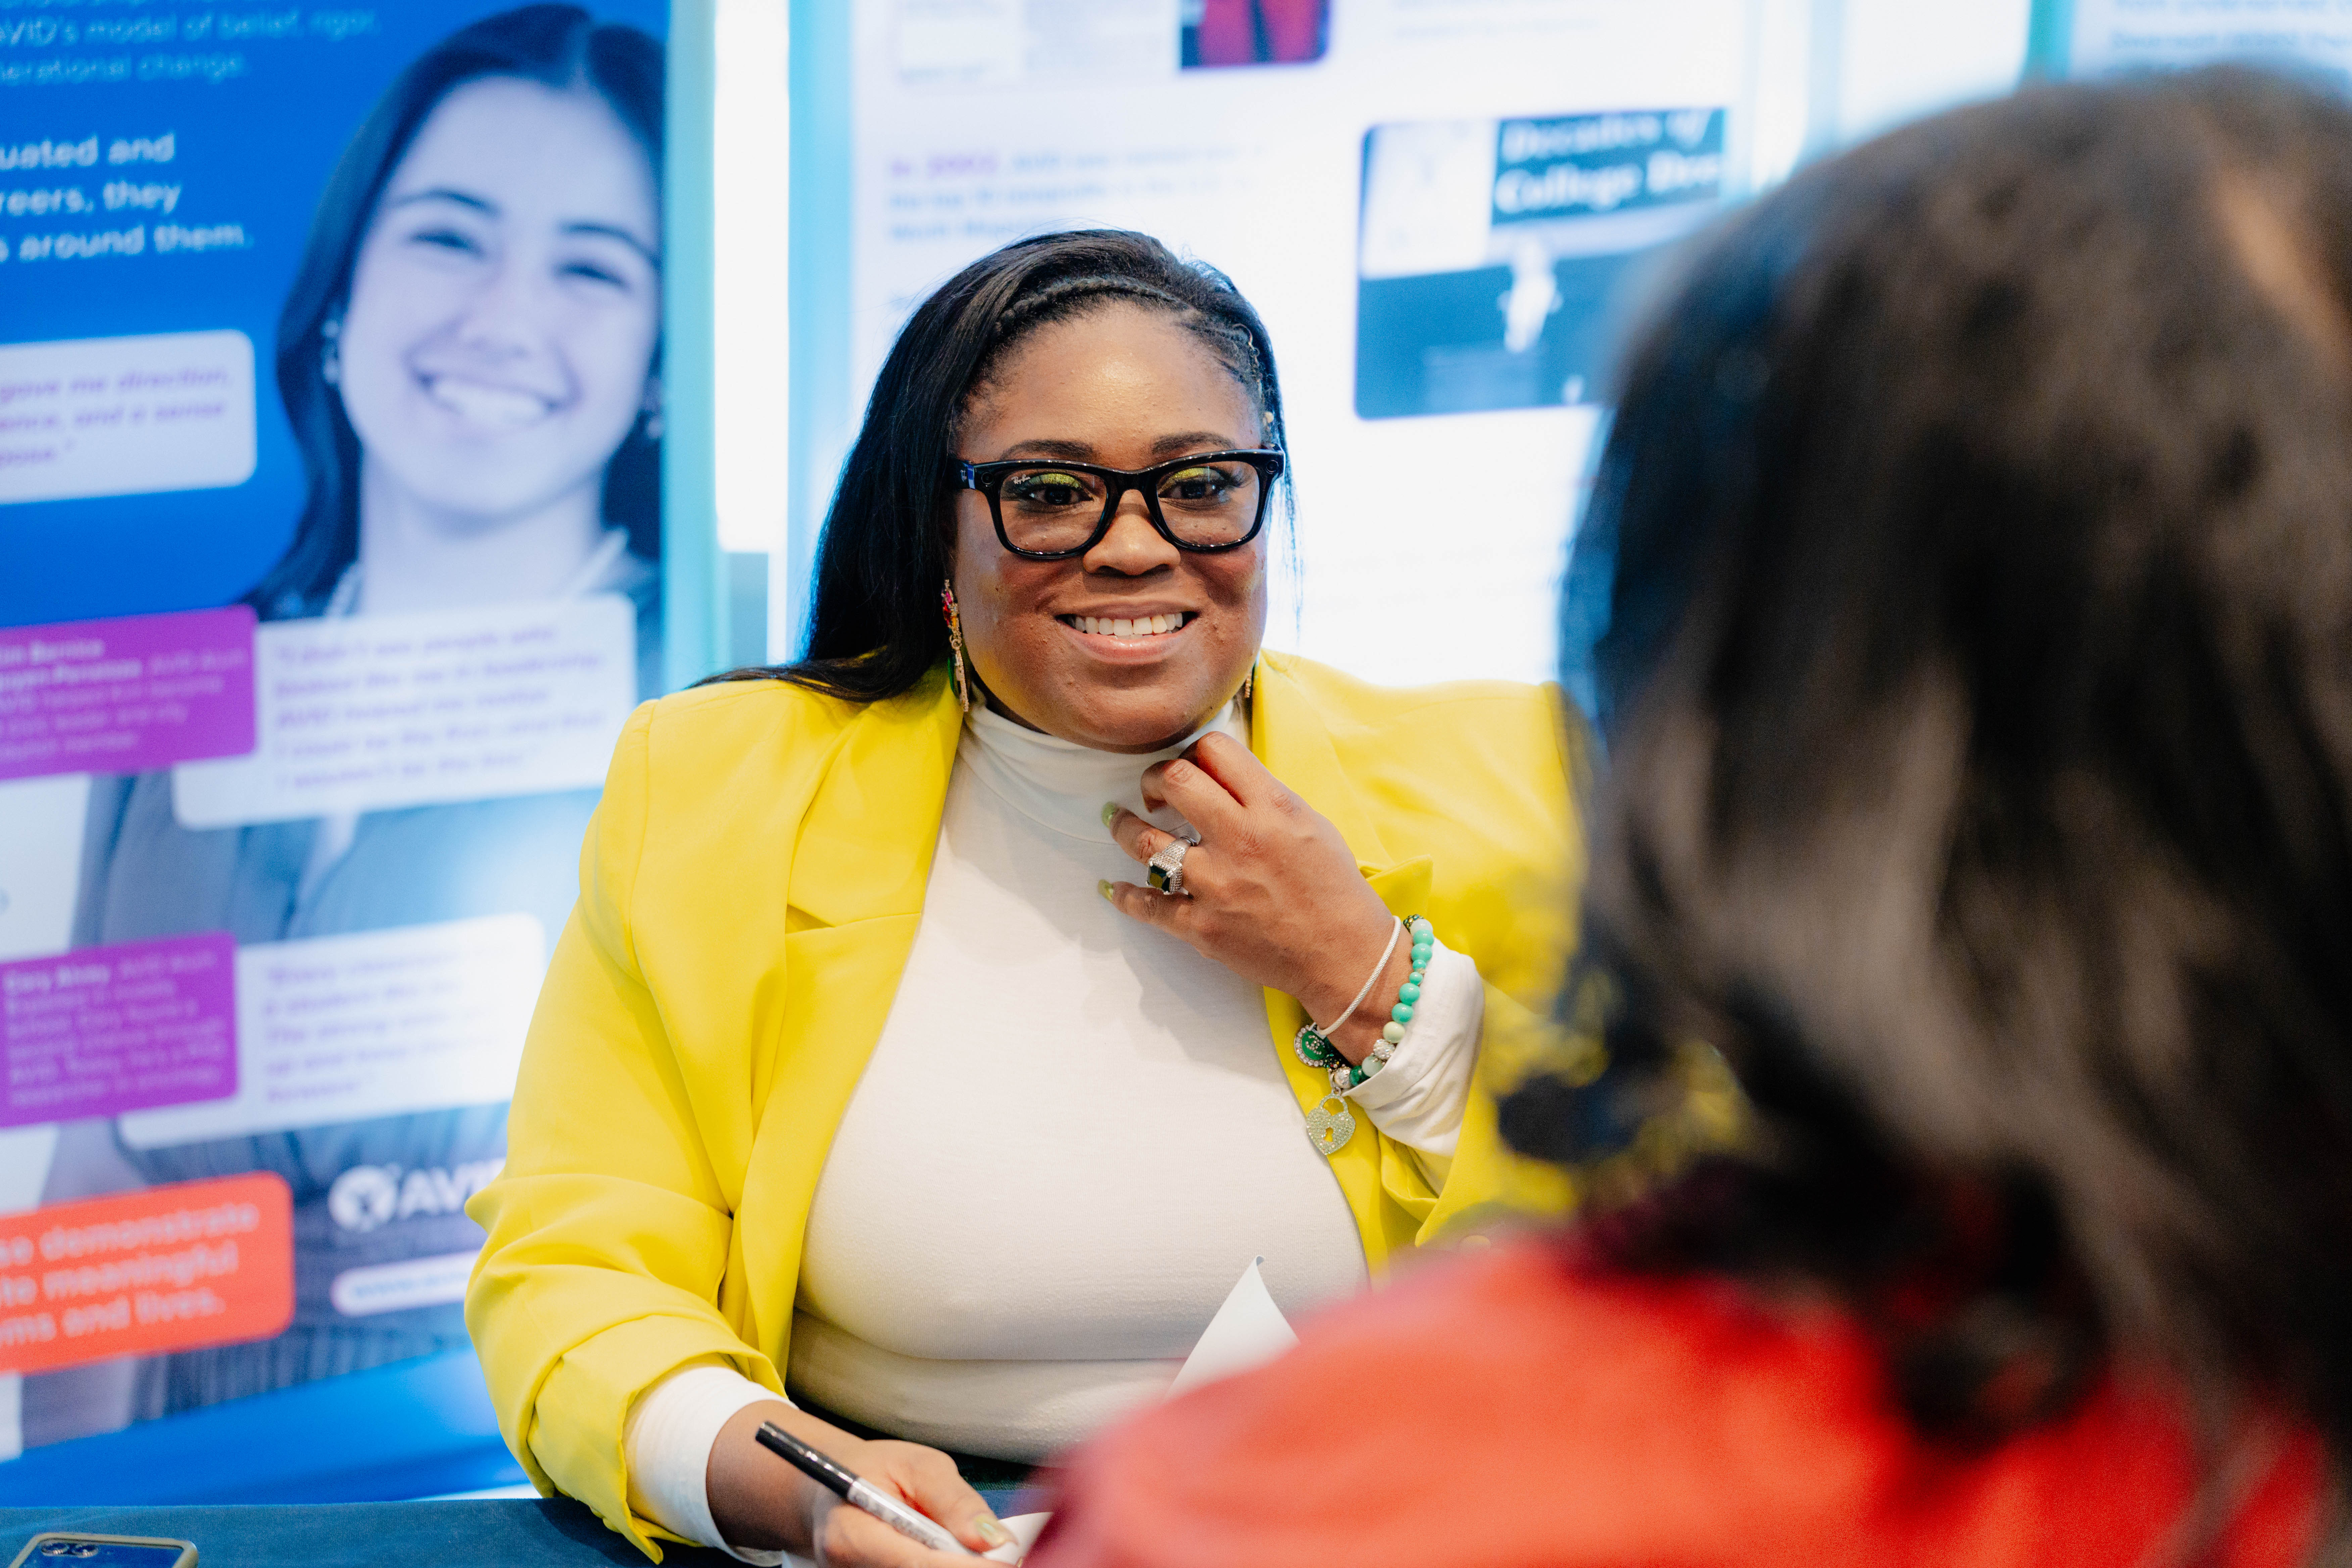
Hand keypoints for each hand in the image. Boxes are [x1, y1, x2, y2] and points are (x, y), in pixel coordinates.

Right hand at [706, 1401, 1016, 1564]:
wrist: (836, 1491)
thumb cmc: (877, 1471)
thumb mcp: (919, 1466)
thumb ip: (955, 1501)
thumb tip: (993, 1540)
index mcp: (850, 1535)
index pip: (914, 1562)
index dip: (963, 1565)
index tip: (1006, 1562)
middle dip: (962, 1566)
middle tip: (1003, 1558)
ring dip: (954, 1565)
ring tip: (970, 1548)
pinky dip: (940, 1565)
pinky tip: (951, 1555)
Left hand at [1102, 731, 1408, 1064]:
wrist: (1344, 956)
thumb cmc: (1335, 889)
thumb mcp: (1311, 824)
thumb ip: (1266, 797)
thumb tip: (1221, 779)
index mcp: (1272, 808)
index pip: (1215, 749)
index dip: (1195, 750)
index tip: (1189, 763)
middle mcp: (1240, 839)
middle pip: (1174, 781)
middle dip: (1154, 778)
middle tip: (1153, 788)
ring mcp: (1216, 884)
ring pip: (1145, 840)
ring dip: (1124, 826)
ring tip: (1120, 822)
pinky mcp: (1201, 926)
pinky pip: (1146, 904)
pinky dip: (1125, 895)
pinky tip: (1115, 887)